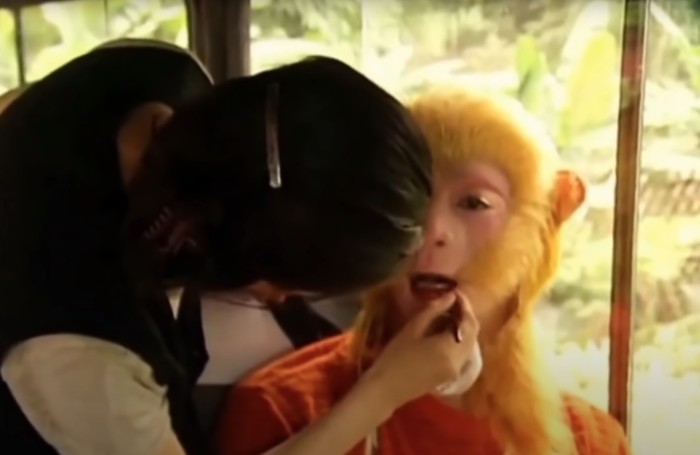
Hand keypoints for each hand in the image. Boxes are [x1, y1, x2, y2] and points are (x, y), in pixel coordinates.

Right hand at [360, 292, 478, 409]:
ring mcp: (457, 370)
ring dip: (464, 327)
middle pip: (473, 333)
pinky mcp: (452, 376)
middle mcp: (460, 361)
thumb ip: (434, 310)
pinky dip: (460, 339)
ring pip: (470, 344)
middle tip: (453, 301)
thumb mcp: (412, 329)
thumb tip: (451, 297)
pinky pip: (463, 353)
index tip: (456, 291)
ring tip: (449, 313)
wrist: (386, 389)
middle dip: (466, 315)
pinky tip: (445, 331)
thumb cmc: (394, 357)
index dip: (465, 305)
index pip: (468, 322)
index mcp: (450, 349)